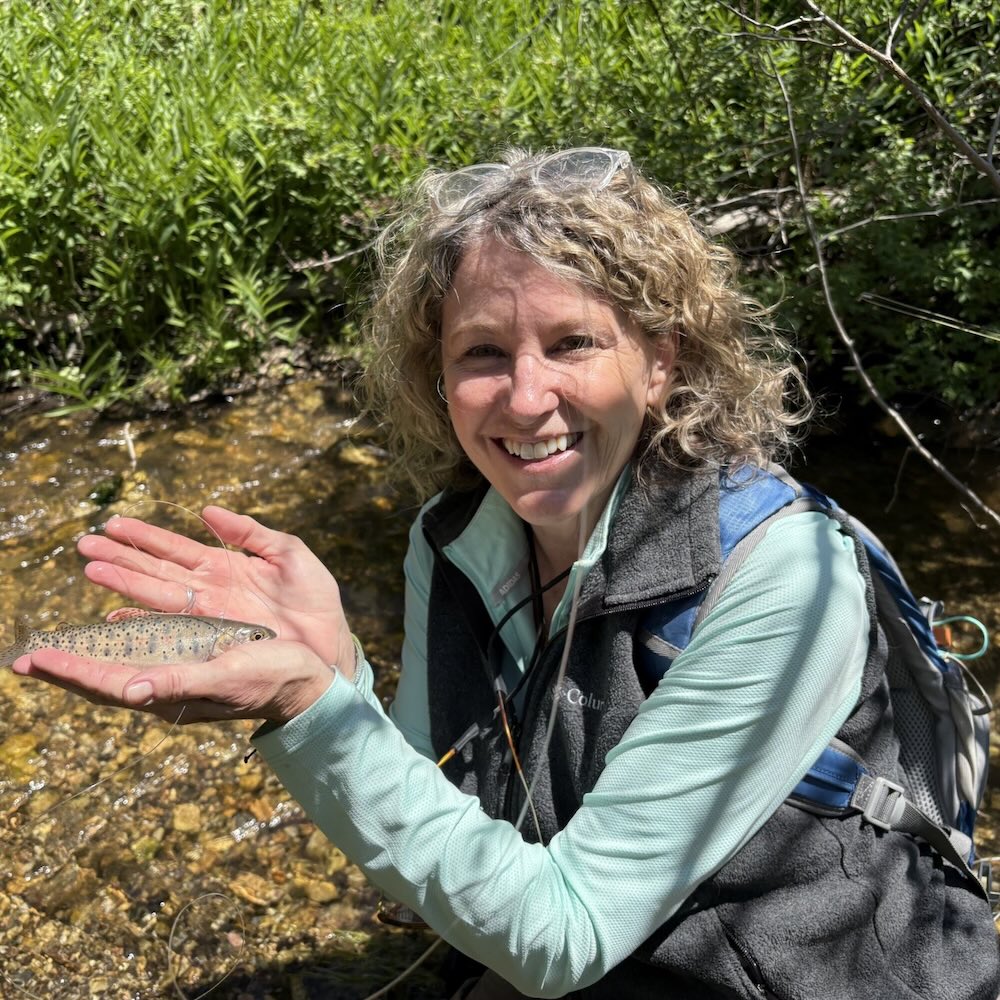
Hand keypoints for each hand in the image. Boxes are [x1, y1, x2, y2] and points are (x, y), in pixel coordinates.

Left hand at [11, 639, 334, 724]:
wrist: (304, 684)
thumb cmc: (272, 679)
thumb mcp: (229, 675)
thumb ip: (182, 682)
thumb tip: (133, 690)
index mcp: (171, 694)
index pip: (107, 685)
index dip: (69, 671)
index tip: (32, 658)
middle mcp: (167, 690)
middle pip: (103, 680)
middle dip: (63, 668)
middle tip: (23, 658)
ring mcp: (177, 679)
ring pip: (118, 668)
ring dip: (84, 656)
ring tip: (53, 649)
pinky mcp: (191, 666)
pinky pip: (141, 658)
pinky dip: (116, 648)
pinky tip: (109, 636)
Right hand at [77, 506, 356, 677]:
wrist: (331, 645)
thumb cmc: (315, 601)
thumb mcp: (288, 554)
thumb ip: (250, 532)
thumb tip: (207, 510)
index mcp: (224, 567)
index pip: (175, 548)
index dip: (144, 536)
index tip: (112, 524)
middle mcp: (208, 592)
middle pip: (155, 570)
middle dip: (121, 557)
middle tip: (83, 545)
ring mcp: (208, 617)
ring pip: (156, 596)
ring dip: (124, 582)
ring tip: (91, 569)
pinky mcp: (212, 640)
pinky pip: (171, 630)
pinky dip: (144, 625)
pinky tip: (117, 619)